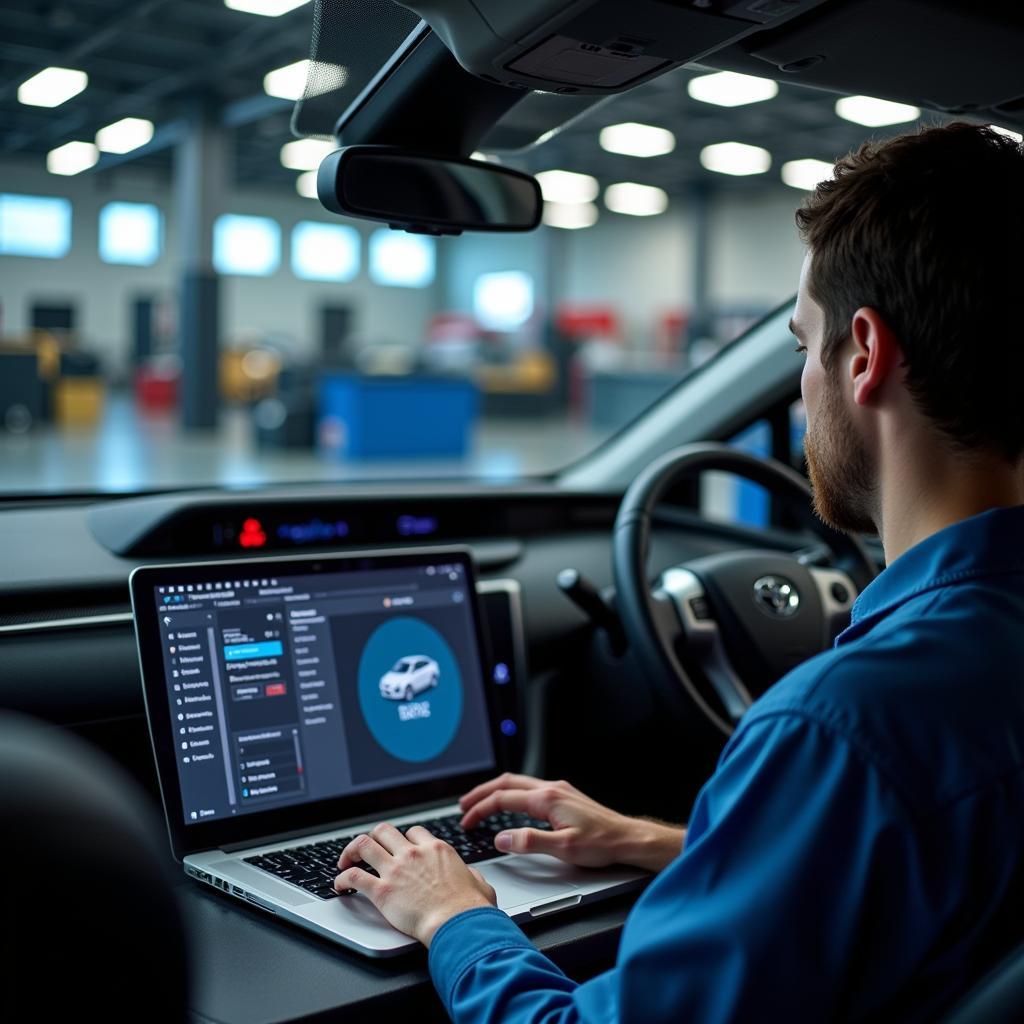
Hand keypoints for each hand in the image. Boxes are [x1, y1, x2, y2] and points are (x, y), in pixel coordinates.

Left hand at [334, 823, 496, 945]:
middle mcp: (413, 854)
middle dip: (373, 837)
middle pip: (384, 831)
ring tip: (346, 860)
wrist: (457, 924)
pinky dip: (341, 878)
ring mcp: (395, 870)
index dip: (404, 839)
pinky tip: (339, 885)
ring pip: (364, 844)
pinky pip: (353, 876)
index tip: (399, 848)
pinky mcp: (382, 891)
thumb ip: (471, 876)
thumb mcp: (479, 884)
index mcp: (436, 849)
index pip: (413, 832)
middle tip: (367, 849)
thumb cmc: (470, 909)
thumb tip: (471, 877)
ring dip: (351, 850)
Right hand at [459, 773, 684, 872]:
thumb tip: (501, 839)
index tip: (467, 821)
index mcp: (547, 799)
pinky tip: (511, 805)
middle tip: (464, 805)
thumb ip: (529, 842)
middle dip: (482, 793)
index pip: (503, 799)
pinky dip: (512, 794)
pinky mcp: (565, 796)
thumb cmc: (601, 843)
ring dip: (497, 791)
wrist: (627, 838)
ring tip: (482, 803)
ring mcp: (559, 790)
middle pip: (507, 783)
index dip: (480, 809)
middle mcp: (551, 788)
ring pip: (518, 783)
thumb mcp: (563, 849)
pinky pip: (530, 789)